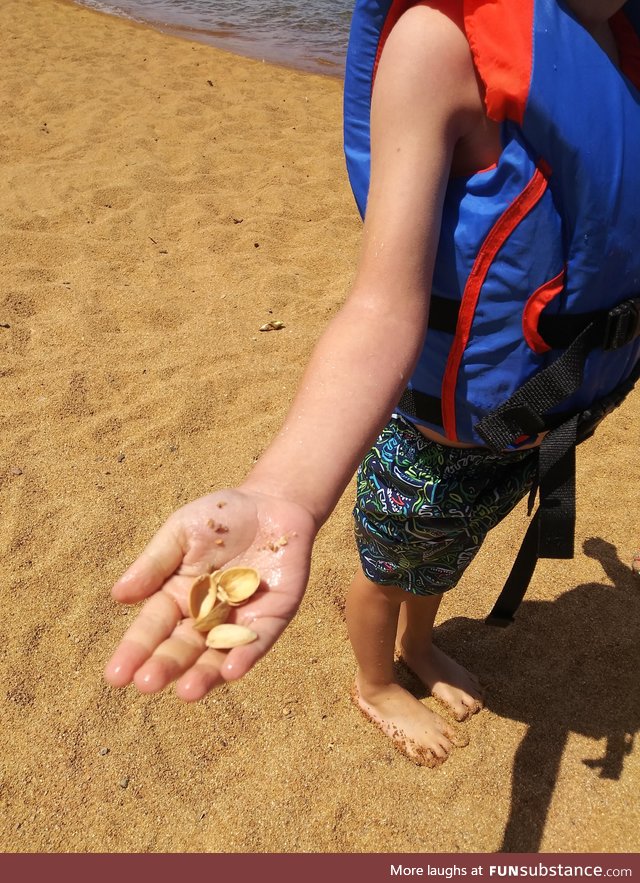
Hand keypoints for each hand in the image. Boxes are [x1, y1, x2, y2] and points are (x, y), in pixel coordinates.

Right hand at [104, 488, 316, 699]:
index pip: (152, 628)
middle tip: (146, 683)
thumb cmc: (220, 517)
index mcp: (177, 596)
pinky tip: (231, 670)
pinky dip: (245, 656)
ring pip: (218, 655)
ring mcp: (239, 620)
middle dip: (165, 666)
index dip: (135, 651)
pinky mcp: (272, 617)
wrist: (271, 503)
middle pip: (182, 647)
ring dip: (203, 675)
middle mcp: (205, 616)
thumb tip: (118, 596)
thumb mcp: (180, 532)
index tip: (116, 675)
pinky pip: (258, 642)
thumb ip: (155, 564)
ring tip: (186, 692)